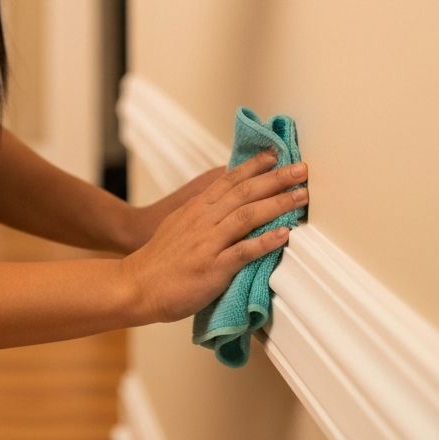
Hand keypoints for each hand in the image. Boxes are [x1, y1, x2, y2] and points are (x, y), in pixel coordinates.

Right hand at [122, 151, 308, 323]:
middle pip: (243, 192)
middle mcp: (203, 220)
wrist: (137, 285)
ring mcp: (208, 243)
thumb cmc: (160, 258)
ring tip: (301, 196)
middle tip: (301, 168)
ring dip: (277, 204)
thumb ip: (202, 209)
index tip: (276, 154)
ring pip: (246, 216)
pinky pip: (243, 251)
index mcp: (196, 209)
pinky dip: (264, 242)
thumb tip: (224, 195)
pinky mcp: (212, 268)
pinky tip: (284, 235)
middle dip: (275, 178)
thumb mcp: (178, 223)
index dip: (254, 166)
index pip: (229, 180)